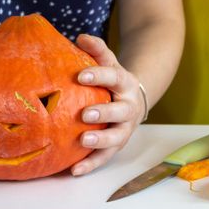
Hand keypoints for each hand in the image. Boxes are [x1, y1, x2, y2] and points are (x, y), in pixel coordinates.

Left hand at [71, 34, 145, 175]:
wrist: (134, 99)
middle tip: (85, 115)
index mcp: (126, 83)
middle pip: (120, 111)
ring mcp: (124, 128)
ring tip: (83, 141)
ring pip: (117, 138)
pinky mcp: (117, 145)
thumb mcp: (109, 62)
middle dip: (104, 113)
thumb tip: (80, 37)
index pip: (114, 77)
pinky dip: (91, 164)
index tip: (80, 75)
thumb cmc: (113, 79)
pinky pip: (105, 157)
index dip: (99, 76)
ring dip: (101, 141)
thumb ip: (97, 50)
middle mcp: (129, 107)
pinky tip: (74, 171)